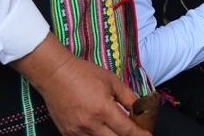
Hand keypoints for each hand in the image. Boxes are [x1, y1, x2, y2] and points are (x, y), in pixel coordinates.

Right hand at [12, 34, 148, 135]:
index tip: (147, 135)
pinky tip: (101, 130)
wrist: (55, 75)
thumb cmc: (84, 74)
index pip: (127, 130)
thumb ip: (128, 98)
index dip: (140, 134)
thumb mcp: (112, 81)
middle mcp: (90, 124)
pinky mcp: (67, 133)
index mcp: (103, 110)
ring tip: (117, 130)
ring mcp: (77, 131)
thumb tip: (140, 109)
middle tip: (133, 132)